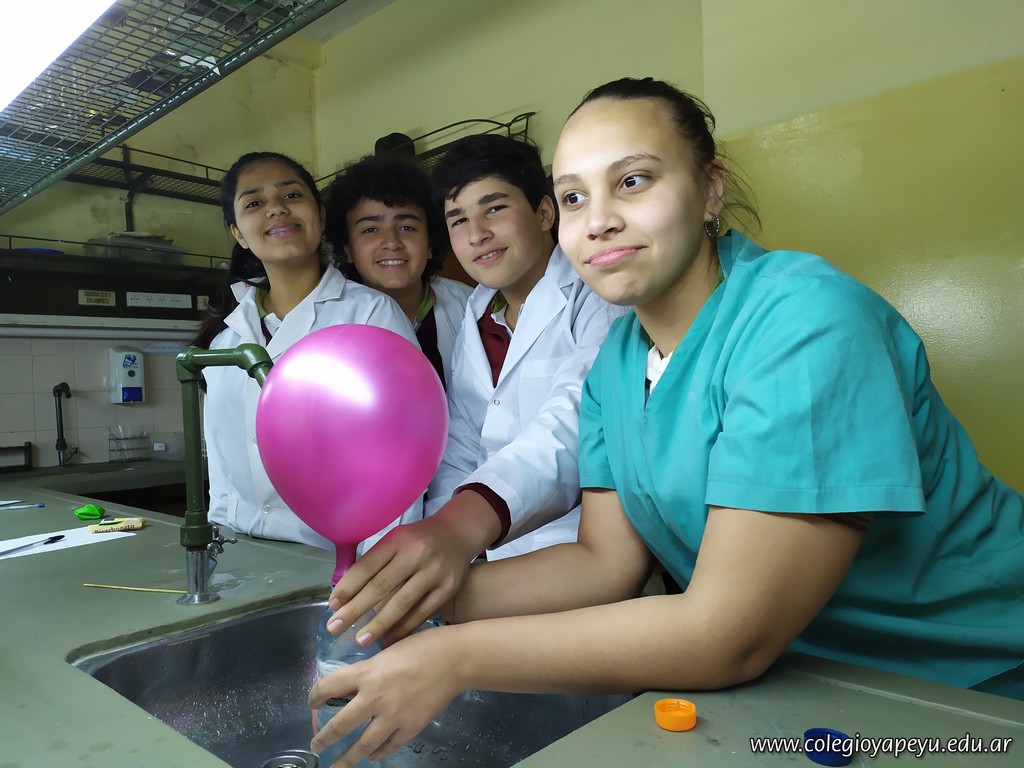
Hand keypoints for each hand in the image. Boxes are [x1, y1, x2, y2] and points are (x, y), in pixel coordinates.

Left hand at [309, 627, 459, 764]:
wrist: (455, 659)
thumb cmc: (424, 645)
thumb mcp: (389, 649)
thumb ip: (371, 668)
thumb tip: (357, 681)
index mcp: (367, 672)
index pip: (328, 687)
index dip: (314, 697)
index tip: (311, 703)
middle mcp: (375, 697)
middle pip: (339, 726)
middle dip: (323, 739)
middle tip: (316, 746)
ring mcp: (393, 716)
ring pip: (361, 746)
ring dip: (345, 759)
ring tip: (336, 766)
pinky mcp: (410, 728)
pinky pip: (388, 747)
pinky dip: (378, 754)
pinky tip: (373, 756)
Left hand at [326, 492, 499, 645]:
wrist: (459, 533)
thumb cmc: (419, 540)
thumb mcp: (397, 539)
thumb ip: (376, 561)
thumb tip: (346, 593)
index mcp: (398, 540)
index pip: (367, 566)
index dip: (347, 587)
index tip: (332, 606)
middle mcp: (416, 554)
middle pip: (381, 586)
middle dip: (355, 609)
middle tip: (335, 628)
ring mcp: (434, 572)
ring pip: (402, 603)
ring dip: (379, 625)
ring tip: (360, 641)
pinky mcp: (448, 589)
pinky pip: (422, 613)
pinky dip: (403, 629)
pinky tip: (388, 641)